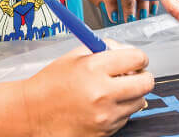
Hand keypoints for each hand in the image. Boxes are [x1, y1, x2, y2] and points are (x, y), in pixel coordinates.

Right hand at [20, 41, 152, 136]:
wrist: (32, 113)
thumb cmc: (51, 83)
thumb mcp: (74, 56)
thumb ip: (104, 50)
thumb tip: (128, 51)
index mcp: (94, 68)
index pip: (137, 58)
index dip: (138, 57)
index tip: (136, 60)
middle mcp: (103, 93)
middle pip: (146, 83)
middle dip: (142, 76)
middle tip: (134, 75)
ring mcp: (105, 115)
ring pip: (139, 102)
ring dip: (131, 95)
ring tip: (112, 92)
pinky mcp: (104, 131)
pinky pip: (125, 118)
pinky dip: (119, 111)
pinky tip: (102, 106)